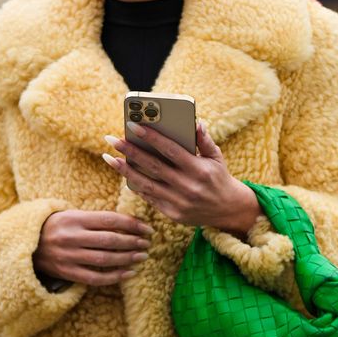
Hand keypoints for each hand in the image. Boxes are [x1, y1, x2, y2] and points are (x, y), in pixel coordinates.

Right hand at [34, 209, 151, 286]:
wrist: (27, 244)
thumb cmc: (56, 227)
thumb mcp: (71, 215)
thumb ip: (95, 219)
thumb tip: (129, 223)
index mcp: (74, 218)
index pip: (110, 220)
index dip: (131, 224)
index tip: (147, 229)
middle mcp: (71, 237)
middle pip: (110, 240)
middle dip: (132, 242)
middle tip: (147, 243)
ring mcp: (69, 256)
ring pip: (104, 259)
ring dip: (127, 258)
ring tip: (142, 256)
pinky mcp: (67, 272)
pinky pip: (95, 277)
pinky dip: (114, 276)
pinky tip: (129, 273)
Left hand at [102, 119, 259, 236]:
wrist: (228, 210)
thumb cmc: (218, 177)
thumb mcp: (216, 156)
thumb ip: (204, 140)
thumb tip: (194, 122)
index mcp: (199, 169)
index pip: (171, 150)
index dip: (151, 137)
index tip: (132, 125)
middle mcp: (188, 187)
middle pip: (153, 166)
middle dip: (130, 151)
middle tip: (111, 139)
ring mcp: (179, 202)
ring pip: (146, 184)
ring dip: (125, 171)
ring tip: (109, 158)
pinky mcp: (173, 214)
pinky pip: (150, 197)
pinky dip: (136, 185)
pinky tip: (124, 174)